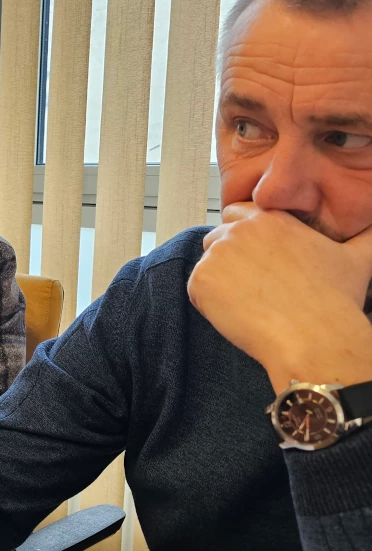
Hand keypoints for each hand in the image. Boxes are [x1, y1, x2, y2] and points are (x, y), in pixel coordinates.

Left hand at [188, 203, 371, 390]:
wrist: (314, 337)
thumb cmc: (336, 299)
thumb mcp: (359, 257)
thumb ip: (368, 235)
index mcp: (271, 218)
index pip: (239, 213)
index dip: (245, 236)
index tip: (258, 260)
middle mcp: (240, 230)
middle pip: (217, 236)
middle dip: (229, 255)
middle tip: (252, 284)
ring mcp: (217, 255)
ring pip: (206, 261)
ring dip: (219, 277)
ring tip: (248, 301)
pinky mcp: (200, 281)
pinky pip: (195, 288)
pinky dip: (208, 302)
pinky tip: (237, 314)